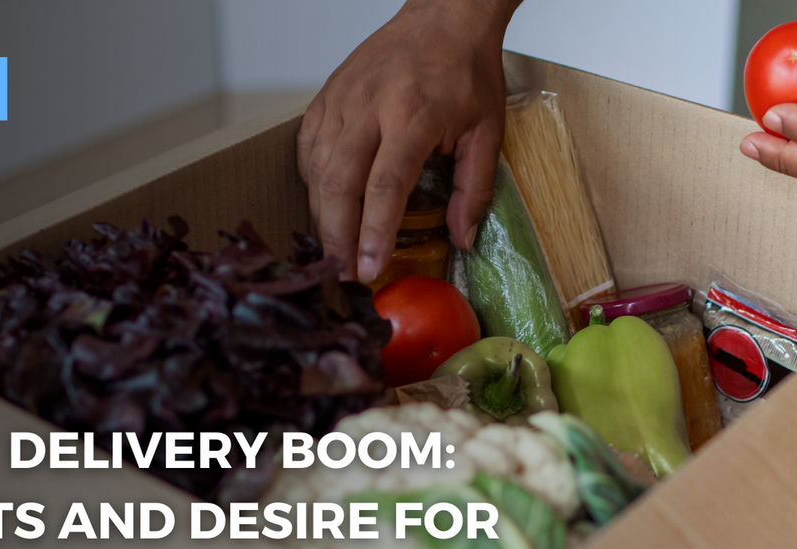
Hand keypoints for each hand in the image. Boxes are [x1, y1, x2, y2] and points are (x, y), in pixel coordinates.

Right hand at [298, 0, 516, 281]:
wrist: (442, 18)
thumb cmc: (465, 71)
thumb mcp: (487, 131)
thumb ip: (474, 189)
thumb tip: (462, 238)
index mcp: (413, 115)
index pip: (384, 186)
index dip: (373, 233)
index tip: (369, 269)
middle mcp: (369, 107)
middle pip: (339, 183)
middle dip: (337, 236)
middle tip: (344, 274)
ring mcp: (342, 101)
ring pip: (317, 170)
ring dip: (323, 216)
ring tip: (336, 250)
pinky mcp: (326, 98)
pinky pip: (309, 150)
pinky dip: (314, 185)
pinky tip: (326, 207)